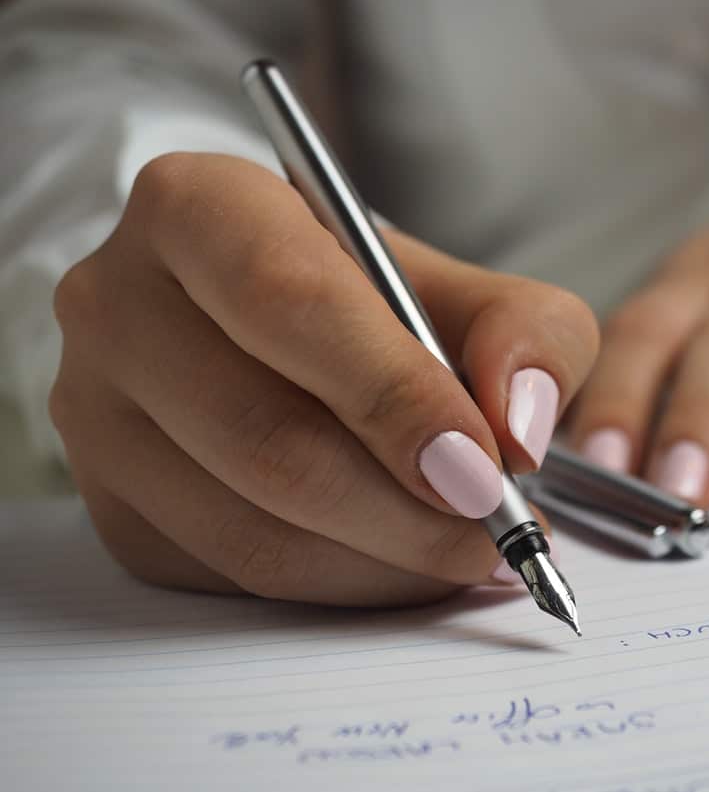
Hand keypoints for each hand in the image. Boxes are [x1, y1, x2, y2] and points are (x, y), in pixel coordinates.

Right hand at [50, 153, 597, 605]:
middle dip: (406, 508)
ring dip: (385, 561)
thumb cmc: (378, 303)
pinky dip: (342, 585)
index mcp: (199, 207)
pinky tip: (401, 561)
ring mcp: (97, 413)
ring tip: (467, 551)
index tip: (484, 467)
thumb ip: (528, 333)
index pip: (291, 301)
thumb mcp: (472, 288)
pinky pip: (234, 576)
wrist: (286, 334)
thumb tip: (519, 429)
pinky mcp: (113, 504)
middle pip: (266, 435)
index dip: (394, 394)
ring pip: (251, 527)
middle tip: (496, 532)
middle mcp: (120, 303)